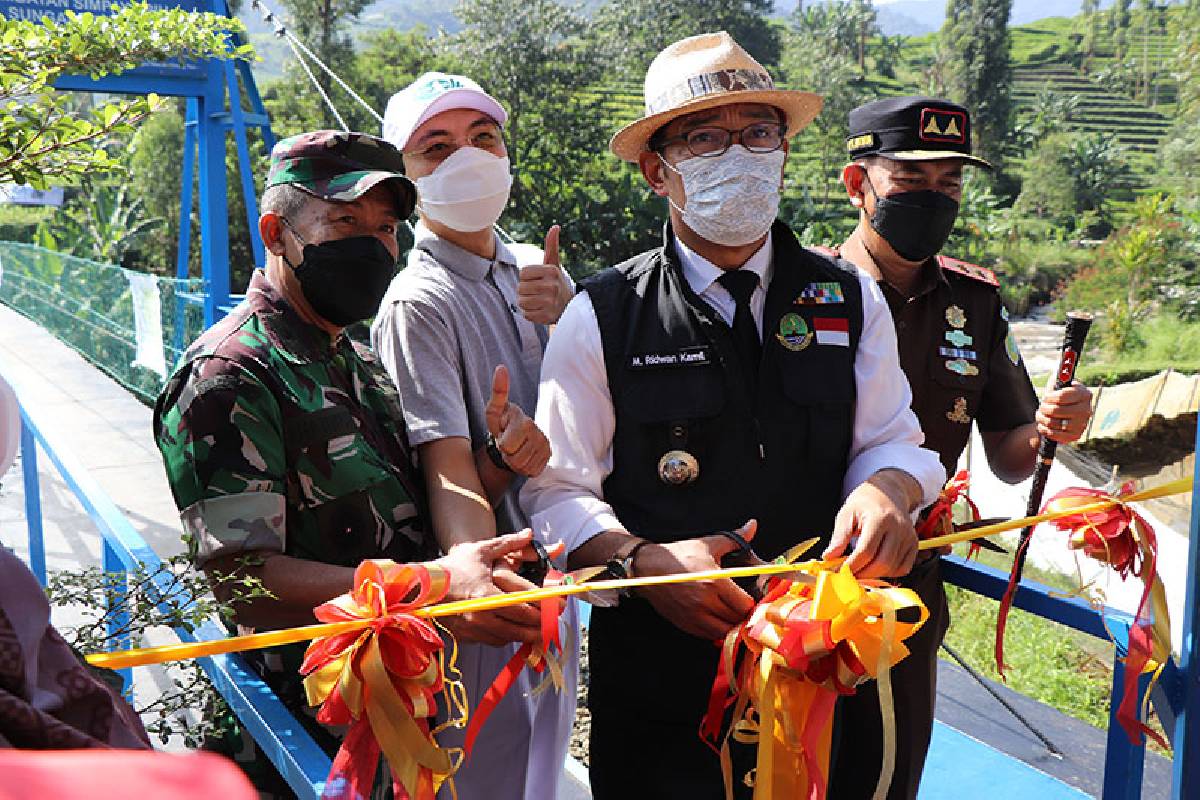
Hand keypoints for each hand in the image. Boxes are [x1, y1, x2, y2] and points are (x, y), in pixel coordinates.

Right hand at [434, 530, 563, 646]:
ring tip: (538, 629)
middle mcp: (480, 615)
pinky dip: (505, 636)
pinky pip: (492, 641)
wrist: (421, 586)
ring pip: (507, 638)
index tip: (556, 610)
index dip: (542, 612)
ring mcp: (472, 628)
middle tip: (552, 624)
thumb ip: (508, 543)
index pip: (522, 609)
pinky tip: (512, 629)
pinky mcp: (465, 637)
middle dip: (539, 628)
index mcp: (487, 595)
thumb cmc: (452, 567)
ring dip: (523, 635)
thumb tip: (529, 534)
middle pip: (519, 628)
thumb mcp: (480, 551)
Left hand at [484, 364, 550, 476]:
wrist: (513, 438)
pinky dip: (525, 468)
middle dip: (507, 455)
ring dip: (515, 462)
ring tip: (515, 450)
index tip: (504, 435)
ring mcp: (545, 445)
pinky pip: (533, 471)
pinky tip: (524, 456)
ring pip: (524, 466)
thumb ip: (498, 392)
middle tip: (508, 445)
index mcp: (524, 420)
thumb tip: (501, 368)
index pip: (507, 446)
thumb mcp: (494, 411)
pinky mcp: (548, 455)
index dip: (502, 444)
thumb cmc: (501, 423)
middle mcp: (538, 432)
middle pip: (515, 459)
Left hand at [517, 225, 572, 324]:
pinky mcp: (546, 317)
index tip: (538, 279)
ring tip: (538, 300)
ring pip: (521, 302)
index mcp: (551, 271)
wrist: (570, 307)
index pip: (523, 273)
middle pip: (520, 288)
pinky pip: (526, 314)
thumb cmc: (556, 282)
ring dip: (526, 302)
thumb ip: (551, 245)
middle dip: (525, 290)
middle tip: (538, 292)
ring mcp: (550, 303)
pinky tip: (540, 310)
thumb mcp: (554, 264)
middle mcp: (552, 286)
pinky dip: (530, 313)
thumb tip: (555, 226)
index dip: (527, 277)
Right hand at [635, 520, 758, 640]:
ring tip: (731, 614)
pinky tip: (717, 618)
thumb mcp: (708, 544)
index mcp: (714, 582)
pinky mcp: (685, 624)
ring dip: (731, 626)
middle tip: (743, 607)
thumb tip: (753, 525)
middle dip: (743, 615)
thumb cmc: (679, 555)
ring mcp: (694, 616)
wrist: (647, 568)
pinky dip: (716, 630)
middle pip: (736, 620)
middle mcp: (705, 603)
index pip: (745, 605)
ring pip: (724, 632)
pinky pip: (708, 636)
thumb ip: (735, 539)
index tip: (751, 598)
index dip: (752, 603)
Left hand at [824, 470, 919, 578]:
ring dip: (873, 576)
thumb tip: (828, 557)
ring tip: (858, 571)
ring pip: (892, 568)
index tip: (837, 572)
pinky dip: (888, 573)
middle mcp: (898, 528)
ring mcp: (909, 537)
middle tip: (847, 577)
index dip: (851, 566)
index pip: (866, 551)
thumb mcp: (847, 513)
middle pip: (882, 563)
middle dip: (862, 574)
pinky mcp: (914, 544)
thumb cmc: (864, 503)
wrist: (888, 493)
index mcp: (880, 518)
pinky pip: (903, 568)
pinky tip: (875, 567)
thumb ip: (839, 536)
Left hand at [1035, 380, 1092, 443]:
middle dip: (1043, 409)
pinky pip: (1053, 434)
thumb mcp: (1058, 384)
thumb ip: (1060, 375)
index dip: (1049, 397)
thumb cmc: (1058, 397)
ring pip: (1052, 422)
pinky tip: (1043, 425)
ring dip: (1041, 418)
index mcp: (1084, 394)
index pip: (1061, 396)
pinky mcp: (1075, 436)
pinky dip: (1044, 429)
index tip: (1046, 397)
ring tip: (1041, 415)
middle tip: (1042, 407)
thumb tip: (1064, 364)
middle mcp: (1087, 409)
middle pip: (1055, 410)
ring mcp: (1082, 424)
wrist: (1059, 415)